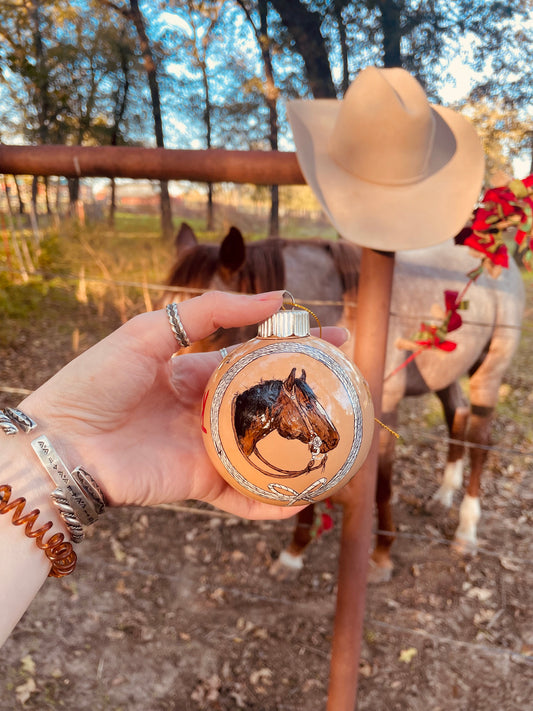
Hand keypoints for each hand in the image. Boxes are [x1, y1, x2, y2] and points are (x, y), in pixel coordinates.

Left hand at [21, 291, 347, 519]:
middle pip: (266, 400)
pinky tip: (303, 498)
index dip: (293, 345)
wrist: (60, 441)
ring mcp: (204, 448)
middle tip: (351, 380)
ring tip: (341, 441)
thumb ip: (211, 312)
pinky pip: (241, 495)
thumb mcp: (151, 331)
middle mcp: (204, 410)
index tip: (334, 335)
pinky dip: (270, 502)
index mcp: (193, 372)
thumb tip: (276, 298)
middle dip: (308, 392)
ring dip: (299, 447)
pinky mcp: (197, 483)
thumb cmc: (97, 380)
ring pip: (262, 449)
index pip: (255, 356)